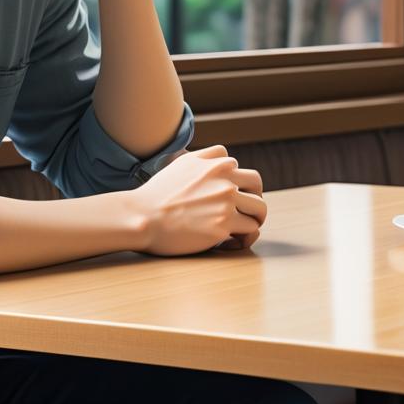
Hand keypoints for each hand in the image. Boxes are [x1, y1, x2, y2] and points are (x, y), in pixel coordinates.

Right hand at [132, 144, 266, 257]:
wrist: (143, 216)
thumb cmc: (156, 196)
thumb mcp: (178, 165)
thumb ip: (201, 160)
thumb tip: (217, 163)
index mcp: (209, 162)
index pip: (233, 162)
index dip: (230, 178)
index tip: (223, 192)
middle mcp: (221, 176)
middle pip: (255, 182)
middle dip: (253, 196)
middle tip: (243, 210)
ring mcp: (225, 199)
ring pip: (260, 207)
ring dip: (254, 218)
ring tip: (242, 229)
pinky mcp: (224, 223)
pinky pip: (251, 229)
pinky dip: (245, 238)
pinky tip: (232, 243)